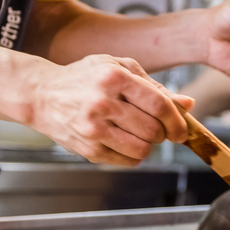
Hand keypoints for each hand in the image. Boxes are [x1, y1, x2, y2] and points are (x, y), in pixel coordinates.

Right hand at [31, 55, 193, 165]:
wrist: (41, 95)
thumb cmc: (85, 78)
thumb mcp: (118, 69)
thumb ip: (154, 86)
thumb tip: (188, 104)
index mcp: (113, 77)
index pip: (159, 104)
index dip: (177, 120)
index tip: (181, 129)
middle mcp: (102, 102)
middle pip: (153, 130)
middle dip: (163, 133)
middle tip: (157, 129)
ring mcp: (93, 128)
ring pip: (143, 149)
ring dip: (149, 145)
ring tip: (139, 134)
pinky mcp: (88, 149)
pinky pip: (128, 161)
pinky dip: (134, 155)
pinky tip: (125, 141)